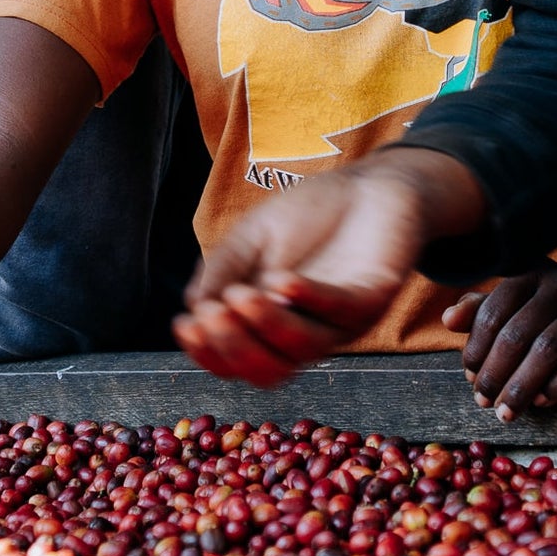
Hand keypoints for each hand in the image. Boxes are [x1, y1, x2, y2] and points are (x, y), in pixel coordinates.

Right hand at [174, 150, 485, 386]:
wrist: (369, 184)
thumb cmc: (308, 214)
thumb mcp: (250, 238)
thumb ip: (223, 269)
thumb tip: (194, 309)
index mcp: (269, 325)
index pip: (235, 361)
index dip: (208, 352)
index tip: (185, 324)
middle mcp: (304, 333)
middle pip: (267, 371)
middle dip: (233, 348)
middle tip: (211, 313)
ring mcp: (339, 322)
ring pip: (302, 350)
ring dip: (266, 327)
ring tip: (242, 295)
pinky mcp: (371, 299)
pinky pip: (338, 311)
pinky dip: (307, 299)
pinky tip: (280, 280)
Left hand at [442, 265, 556, 419]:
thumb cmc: (552, 312)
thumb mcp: (518, 305)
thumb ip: (482, 310)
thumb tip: (449, 320)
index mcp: (529, 271)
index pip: (493, 310)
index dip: (477, 347)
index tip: (470, 377)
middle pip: (517, 332)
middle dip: (495, 373)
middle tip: (483, 402)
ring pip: (548, 348)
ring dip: (522, 386)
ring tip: (506, 411)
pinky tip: (541, 402)